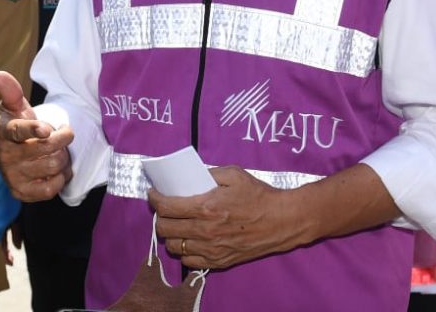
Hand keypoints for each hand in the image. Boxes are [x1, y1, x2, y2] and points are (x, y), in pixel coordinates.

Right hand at [0, 71, 73, 201]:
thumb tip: (0, 74)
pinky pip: (51, 188)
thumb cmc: (19, 128)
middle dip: (62, 140)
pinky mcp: (21, 193)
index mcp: (3, 132)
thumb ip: (12, 92)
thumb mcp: (16, 109)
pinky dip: (60, 178)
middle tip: (63, 134)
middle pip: (46, 149)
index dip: (33, 130)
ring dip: (63, 158)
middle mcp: (5, 157)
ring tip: (58, 152)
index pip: (18, 131)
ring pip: (53, 166)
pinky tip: (55, 170)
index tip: (47, 129)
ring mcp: (12, 177)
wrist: (15, 156)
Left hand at [149, 166, 307, 269]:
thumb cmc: (258, 195)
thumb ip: (208, 173)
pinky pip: (189, 262)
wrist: (282, 221)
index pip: (166, 208)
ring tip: (175, 225)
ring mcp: (211, 249)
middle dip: (159, 217)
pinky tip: (189, 241)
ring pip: (174, 247)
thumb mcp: (233, 174)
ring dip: (170, 236)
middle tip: (163, 209)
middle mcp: (204, 231)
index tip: (153, 193)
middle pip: (165, 229)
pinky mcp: (220, 261)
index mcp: (205, 208)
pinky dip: (184, 252)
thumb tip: (190, 175)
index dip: (154, 199)